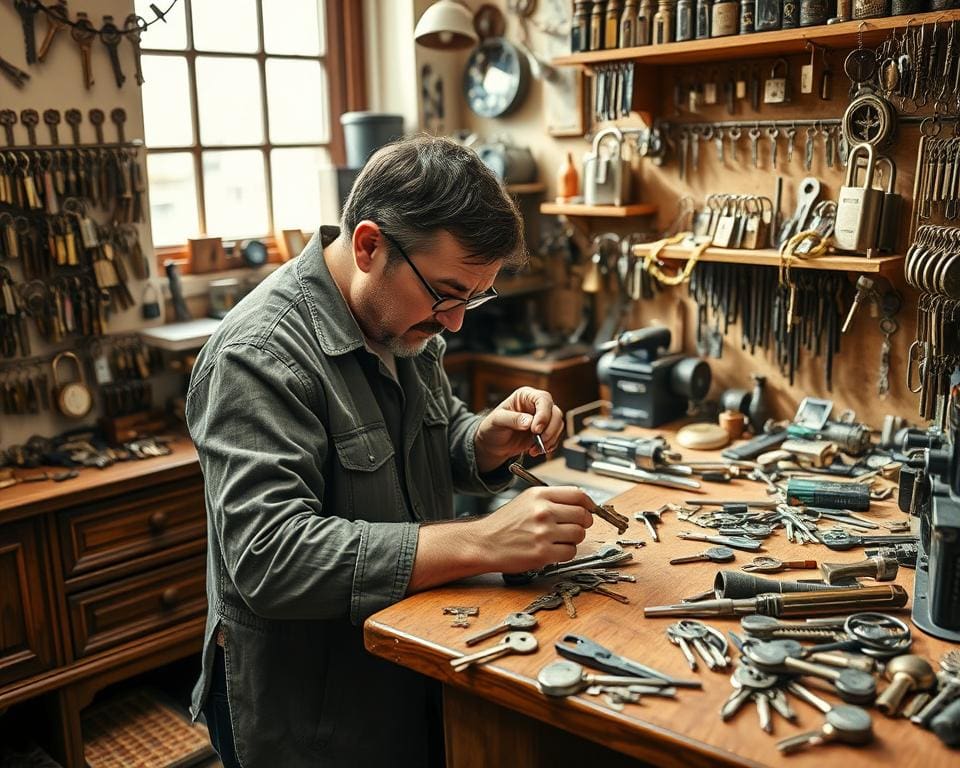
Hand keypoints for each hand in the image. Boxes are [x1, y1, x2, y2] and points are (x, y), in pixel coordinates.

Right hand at [468, 486, 593, 572]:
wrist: (483, 543)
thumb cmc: (505, 524)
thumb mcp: (526, 500)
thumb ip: (552, 499)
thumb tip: (582, 504)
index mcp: (540, 495)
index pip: (579, 494)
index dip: (589, 504)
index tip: (589, 511)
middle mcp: (543, 511)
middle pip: (583, 515)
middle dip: (582, 523)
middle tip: (573, 528)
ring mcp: (543, 532)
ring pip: (579, 534)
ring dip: (573, 539)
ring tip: (558, 539)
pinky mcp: (542, 552)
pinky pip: (570, 552)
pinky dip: (565, 553)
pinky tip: (553, 550)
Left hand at [474, 387, 563, 473]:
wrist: (492, 445)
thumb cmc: (492, 428)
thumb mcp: (497, 421)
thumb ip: (512, 419)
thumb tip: (529, 421)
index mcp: (525, 396)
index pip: (543, 399)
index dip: (544, 414)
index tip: (536, 429)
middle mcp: (536, 405)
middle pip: (555, 413)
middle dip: (549, 430)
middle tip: (538, 441)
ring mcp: (542, 419)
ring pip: (558, 426)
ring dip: (550, 440)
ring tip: (534, 449)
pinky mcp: (545, 432)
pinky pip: (555, 437)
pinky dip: (549, 446)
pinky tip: (535, 451)